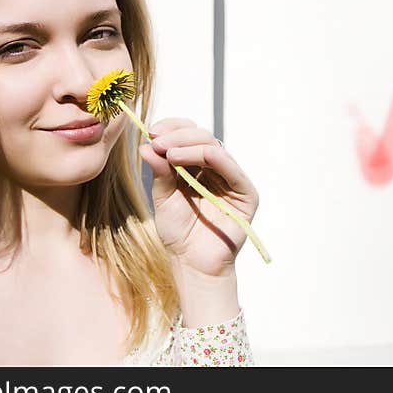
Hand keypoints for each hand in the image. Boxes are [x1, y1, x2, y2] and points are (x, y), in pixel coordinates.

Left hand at [138, 118, 258, 276]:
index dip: (172, 128)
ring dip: (187, 143)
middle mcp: (218, 170)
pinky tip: (181, 158)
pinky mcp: (245, 193)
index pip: (190, 136)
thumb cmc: (178, 233)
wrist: (192, 264)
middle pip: (202, 136)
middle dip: (177, 134)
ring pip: (214, 145)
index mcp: (200, 168)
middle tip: (156, 139)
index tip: (150, 132)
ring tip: (167, 151)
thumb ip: (160, 171)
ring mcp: (233, 179)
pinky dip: (206, 155)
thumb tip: (146, 144)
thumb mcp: (163, 196)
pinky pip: (229, 165)